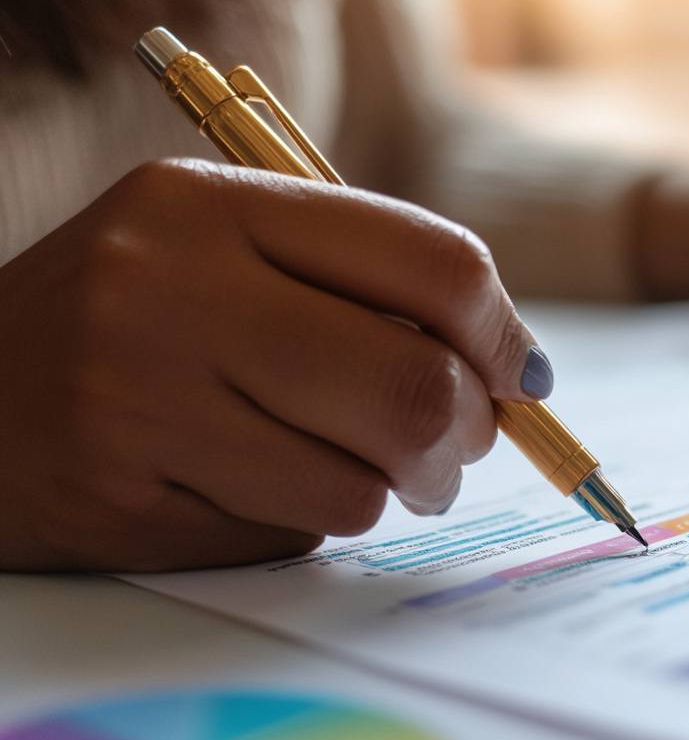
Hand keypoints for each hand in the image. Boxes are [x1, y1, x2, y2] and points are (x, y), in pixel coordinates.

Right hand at [0, 159, 544, 571]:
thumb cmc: (126, 321)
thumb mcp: (221, 250)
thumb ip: (357, 284)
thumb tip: (510, 366)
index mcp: (210, 205)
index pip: (432, 263)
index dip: (502, 331)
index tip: (517, 374)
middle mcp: (169, 290)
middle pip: (416, 384)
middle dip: (466, 433)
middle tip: (454, 445)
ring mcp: (137, 400)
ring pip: (364, 480)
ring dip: (385, 486)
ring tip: (337, 462)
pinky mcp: (120, 502)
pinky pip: (294, 534)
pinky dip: (306, 520)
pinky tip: (248, 488)